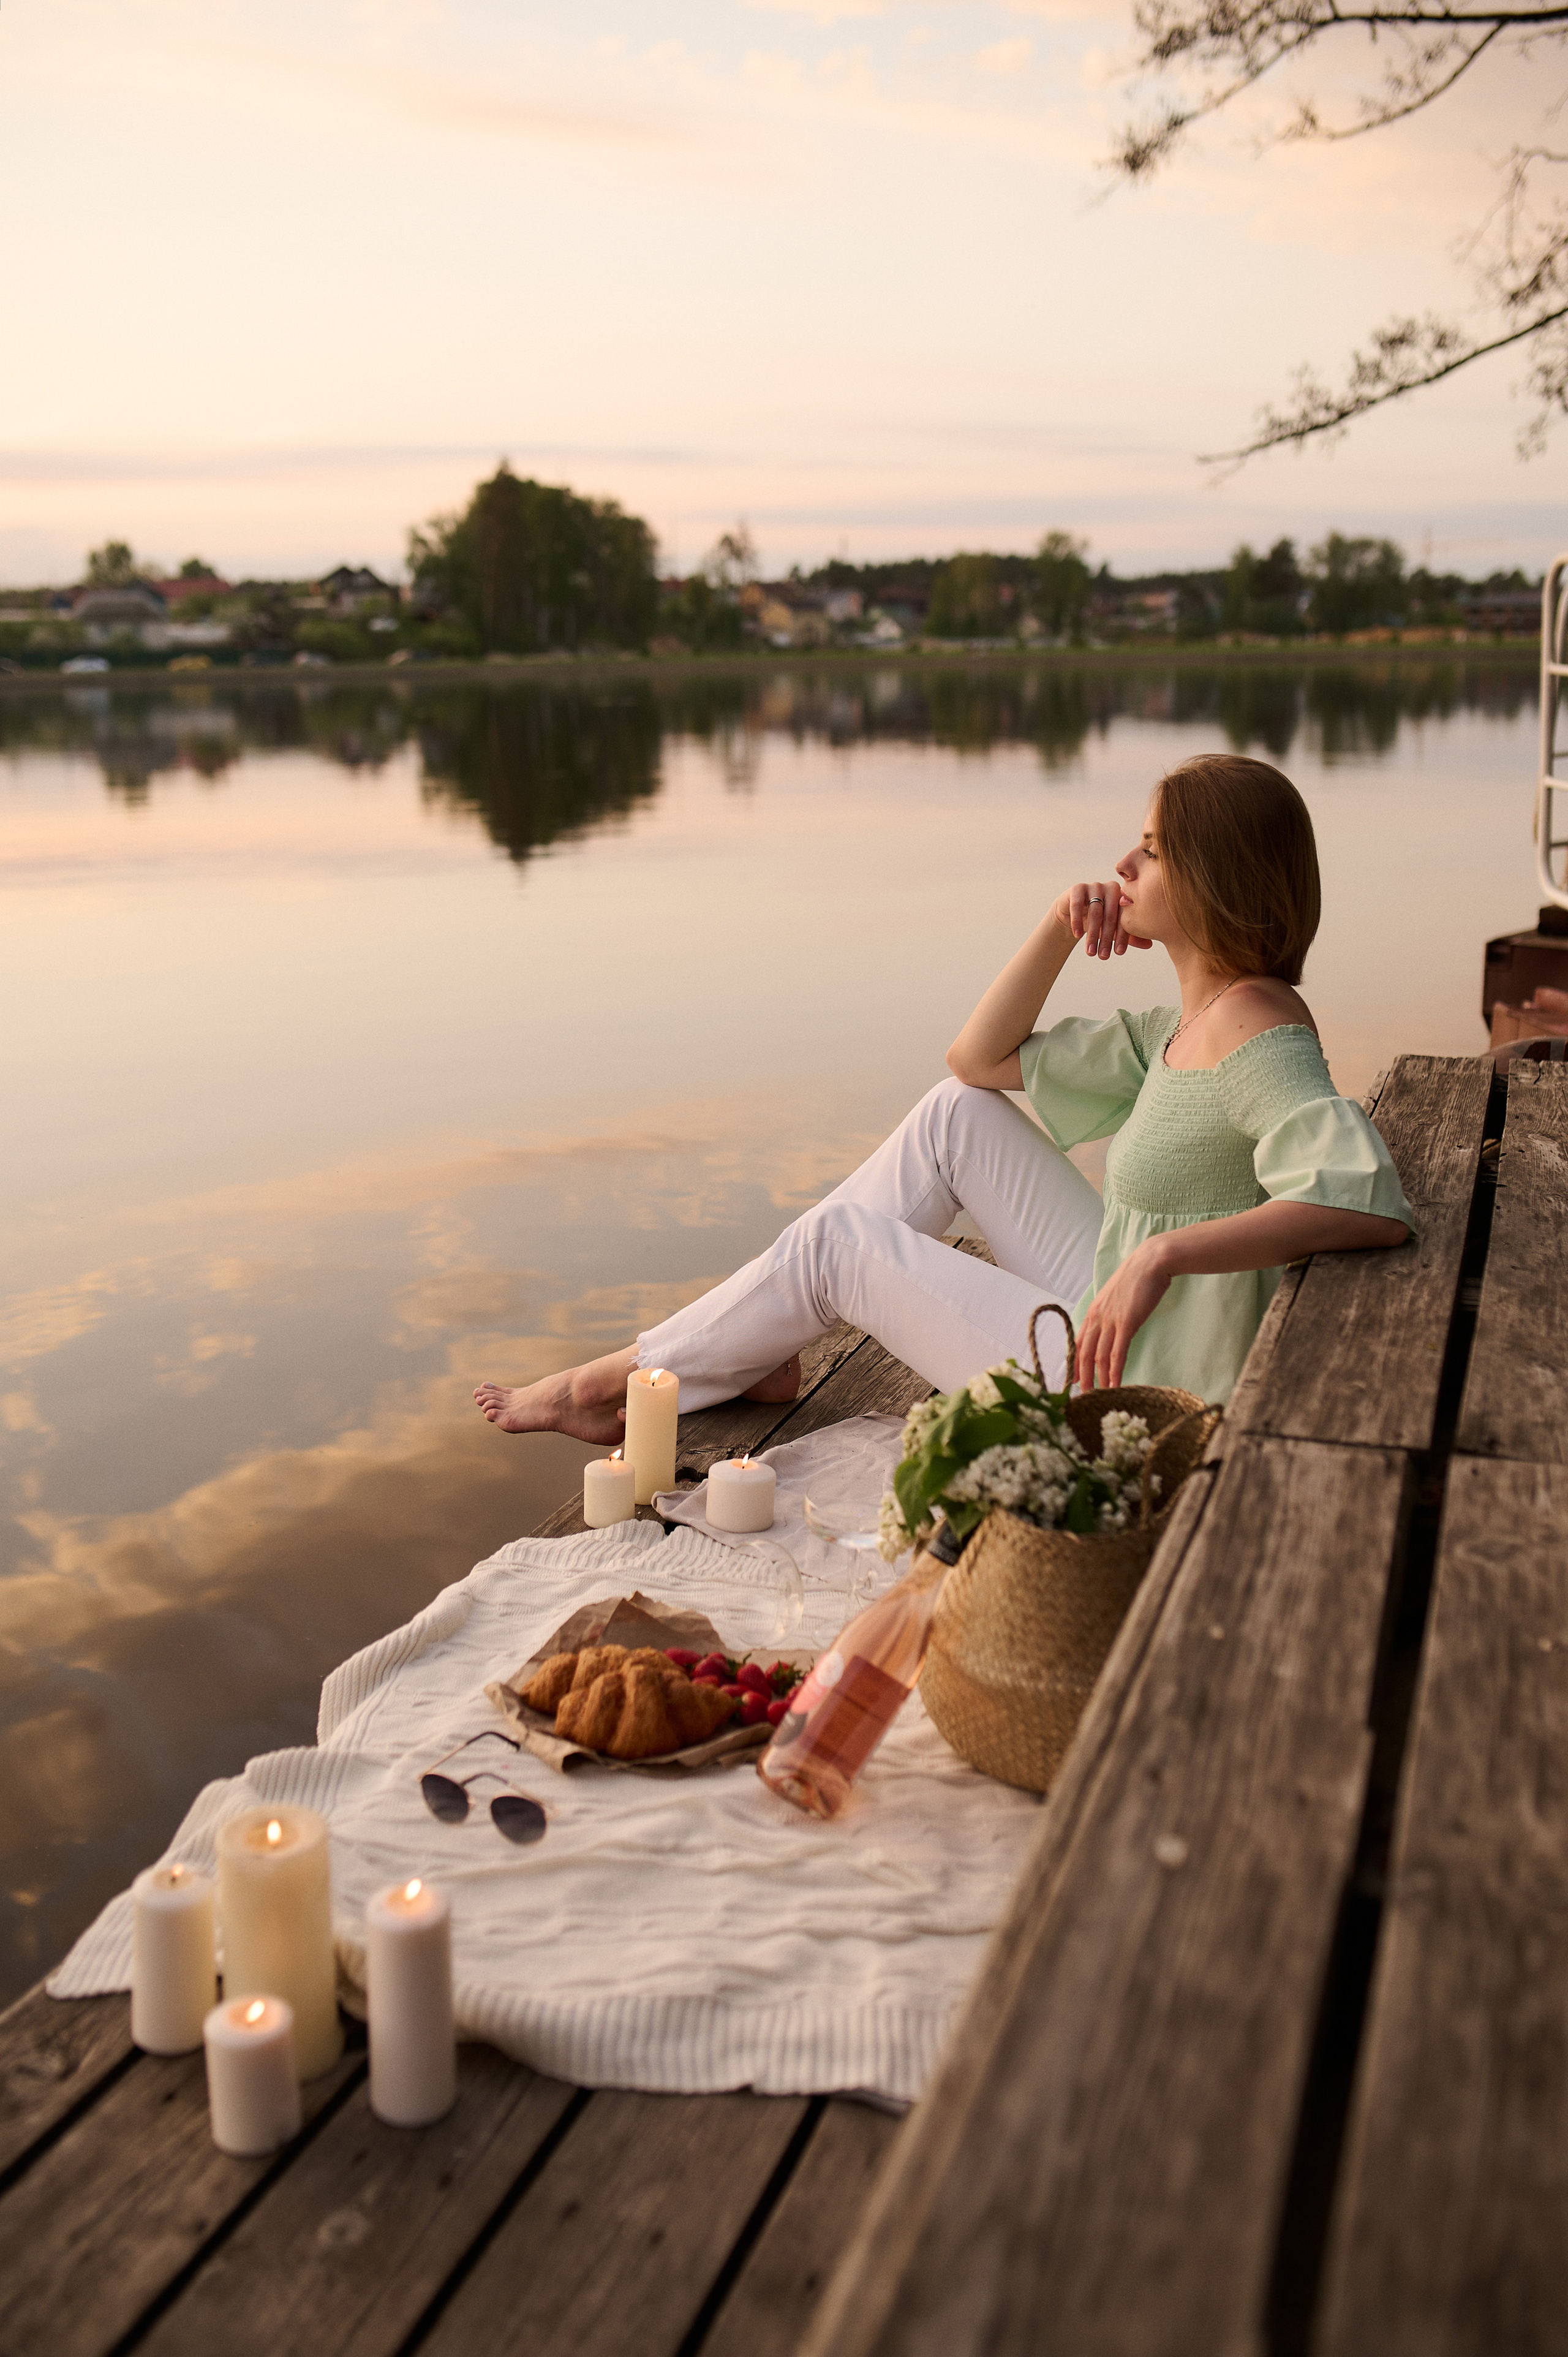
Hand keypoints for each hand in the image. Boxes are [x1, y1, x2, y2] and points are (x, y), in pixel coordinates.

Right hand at [1053, 881, 1153, 962]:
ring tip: (1090, 952)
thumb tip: (1149, 944)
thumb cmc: (1098, 922)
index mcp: (1124, 896)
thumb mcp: (1114, 930)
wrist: (1073, 914)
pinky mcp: (1077, 888)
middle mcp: (1111, 888)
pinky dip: (1078, 921)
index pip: (1125, 917)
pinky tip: (1078, 935)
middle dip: (1106, 939)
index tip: (1118, 953)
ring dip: (1093, 934)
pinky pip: (1077, 904)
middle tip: (1104, 956)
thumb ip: (1130, 935)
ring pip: (1095, 911)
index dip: (1123, 936)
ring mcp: (1094, 886)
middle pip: (1110, 915)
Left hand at [1074, 1239, 1171, 1388]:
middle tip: (1084, 1396)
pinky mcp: (1127, 1323)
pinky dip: (1115, 1372)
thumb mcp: (1117, 1296)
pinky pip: (1117, 1353)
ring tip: (1099, 1396)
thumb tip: (1114, 1327)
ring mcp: (1111, 1320)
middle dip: (1083, 1377)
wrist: (1152, 1261)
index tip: (1073, 1380)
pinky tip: (1115, 1385)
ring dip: (1099, 1379)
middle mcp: (1097, 1317)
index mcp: (1093, 1311)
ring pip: (1099, 1356)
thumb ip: (1111, 1312)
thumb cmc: (1138, 1278)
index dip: (1074, 1363)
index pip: (1078, 1342)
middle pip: (1084, 1353)